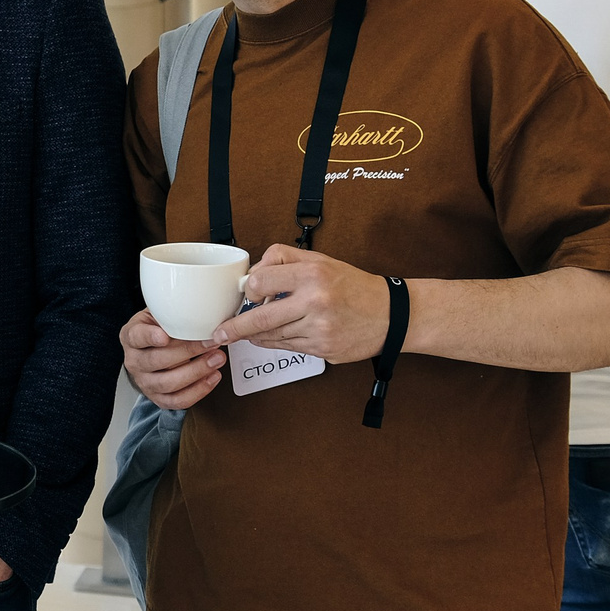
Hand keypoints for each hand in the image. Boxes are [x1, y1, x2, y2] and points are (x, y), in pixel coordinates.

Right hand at [121, 310, 224, 409]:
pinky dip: (198, 390)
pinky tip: (212, 377)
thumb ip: (171, 312)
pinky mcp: (158, 398)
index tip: (164, 336)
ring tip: (216, 359)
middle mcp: (134, 361)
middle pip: (157, 360)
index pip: (137, 337)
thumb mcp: (158, 314)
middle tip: (210, 343)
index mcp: (131, 337)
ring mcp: (145, 382)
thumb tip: (199, 306)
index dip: (150, 337)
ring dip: (196, 371)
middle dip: (188, 352)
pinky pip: (178, 400)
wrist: (151, 351)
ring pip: (168, 383)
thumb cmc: (158, 330)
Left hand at [210, 244, 391, 363]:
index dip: (250, 289)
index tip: (248, 294)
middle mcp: (315, 302)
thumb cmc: (354, 286)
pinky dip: (274, 343)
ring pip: (272, 336)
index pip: (260, 281)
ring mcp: (319, 330)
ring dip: (255, 336)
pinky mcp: (323, 350)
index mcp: (312, 275)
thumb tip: (252, 273)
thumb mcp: (321, 261)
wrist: (391, 316)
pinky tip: (270, 338)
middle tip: (218, 333)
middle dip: (234, 328)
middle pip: (260, 318)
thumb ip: (284, 260)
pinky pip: (288, 348)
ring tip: (244, 333)